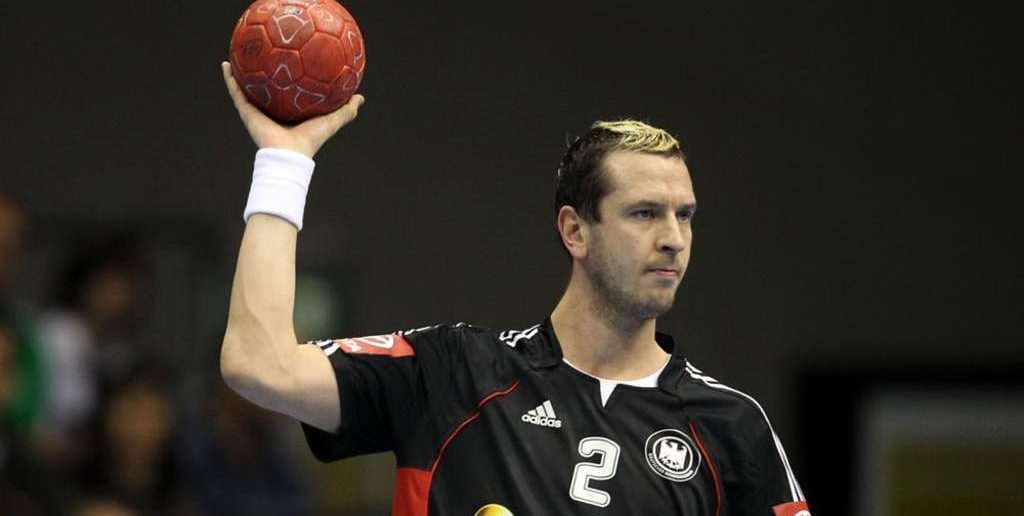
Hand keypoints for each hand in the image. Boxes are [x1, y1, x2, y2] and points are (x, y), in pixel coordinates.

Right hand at [221, 61, 364, 158]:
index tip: (291, 59)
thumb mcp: (332, 120)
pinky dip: (229, 78)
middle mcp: (273, 110)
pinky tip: (226, 64)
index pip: (289, 91)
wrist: (290, 154)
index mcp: (291, 112)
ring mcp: (258, 110)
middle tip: (265, 51)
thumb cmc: (311, 139)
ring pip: (248, 86)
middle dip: (265, 71)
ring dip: (242, 71)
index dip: (290, 76)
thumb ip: (346, 110)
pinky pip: (236, 91)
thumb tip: (360, 96)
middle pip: (268, 87)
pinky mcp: (247, 111)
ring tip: (240, 53)